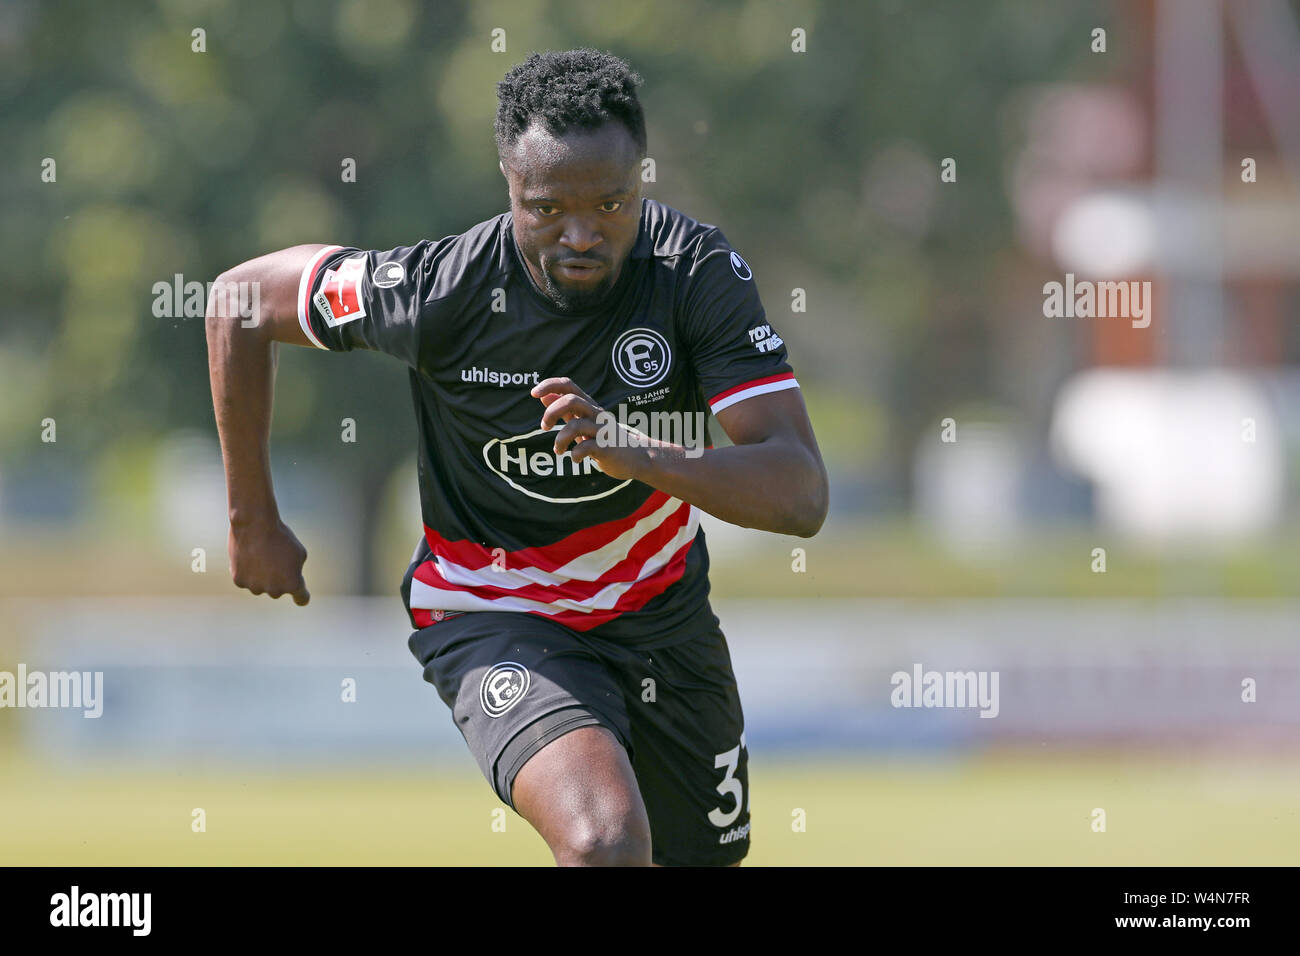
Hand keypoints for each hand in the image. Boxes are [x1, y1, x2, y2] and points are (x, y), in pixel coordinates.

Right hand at [228, 517, 310, 604]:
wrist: (255, 525)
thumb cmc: (281, 536)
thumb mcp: (299, 552)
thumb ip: (296, 570)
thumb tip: (288, 578)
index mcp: (293, 584)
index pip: (301, 599)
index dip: (302, 596)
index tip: (301, 596)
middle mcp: (275, 591)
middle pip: (279, 589)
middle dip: (279, 578)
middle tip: (274, 558)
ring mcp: (255, 588)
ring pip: (260, 585)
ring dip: (261, 575)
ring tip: (260, 554)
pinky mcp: (239, 582)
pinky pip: (246, 579)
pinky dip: (247, 571)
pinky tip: (247, 555)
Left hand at [531, 376, 650, 482]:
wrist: (636, 457)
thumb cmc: (606, 438)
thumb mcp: (584, 421)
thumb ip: (564, 410)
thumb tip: (543, 396)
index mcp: (589, 406)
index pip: (569, 385)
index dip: (550, 385)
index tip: (533, 393)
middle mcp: (596, 414)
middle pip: (571, 400)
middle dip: (551, 412)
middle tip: (544, 427)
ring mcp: (603, 430)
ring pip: (576, 426)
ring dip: (560, 440)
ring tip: (558, 450)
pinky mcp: (607, 448)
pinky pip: (585, 447)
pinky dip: (575, 455)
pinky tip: (575, 459)